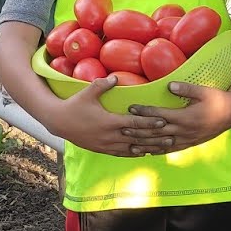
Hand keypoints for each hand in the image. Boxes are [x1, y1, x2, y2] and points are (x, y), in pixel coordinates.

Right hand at [48, 77, 169, 157]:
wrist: (58, 122)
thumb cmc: (74, 105)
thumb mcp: (87, 92)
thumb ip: (102, 84)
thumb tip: (116, 76)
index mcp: (109, 121)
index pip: (134, 123)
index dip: (150, 123)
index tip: (163, 121)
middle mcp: (110, 136)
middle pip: (138, 138)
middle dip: (155, 138)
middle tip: (172, 136)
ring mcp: (106, 145)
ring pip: (132, 149)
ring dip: (148, 148)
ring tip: (163, 147)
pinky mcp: (102, 149)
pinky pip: (122, 154)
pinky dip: (135, 153)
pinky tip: (145, 153)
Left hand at [124, 82, 230, 155]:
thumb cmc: (217, 99)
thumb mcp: (203, 91)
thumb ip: (186, 88)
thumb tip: (169, 84)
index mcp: (186, 117)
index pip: (160, 115)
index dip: (145, 112)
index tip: (131, 108)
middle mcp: (184, 131)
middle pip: (156, 132)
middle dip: (139, 130)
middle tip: (122, 128)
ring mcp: (186, 139)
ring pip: (161, 144)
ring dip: (145, 144)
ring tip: (129, 144)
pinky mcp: (189, 143)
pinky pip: (170, 149)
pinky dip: (157, 151)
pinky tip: (146, 152)